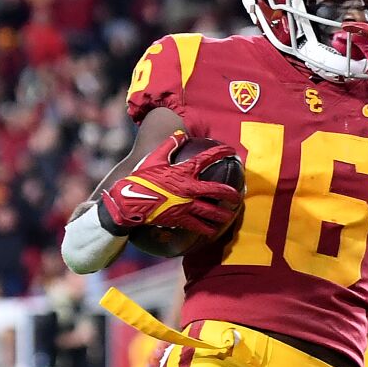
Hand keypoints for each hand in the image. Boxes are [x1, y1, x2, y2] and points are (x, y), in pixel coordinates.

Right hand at [99, 132, 241, 236]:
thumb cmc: (140, 178)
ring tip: (229, 215)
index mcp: (184, 172)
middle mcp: (189, 189)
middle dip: (230, 193)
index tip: (231, 151)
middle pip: (217, 190)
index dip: (220, 153)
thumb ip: (169, 145)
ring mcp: (185, 206)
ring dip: (222, 214)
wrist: (129, 201)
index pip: (207, 159)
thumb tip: (181, 135)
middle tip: (238, 195)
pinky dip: (206, 229)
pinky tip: (213, 232)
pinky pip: (197, 226)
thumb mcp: (154, 158)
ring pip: (210, 212)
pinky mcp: (179, 220)